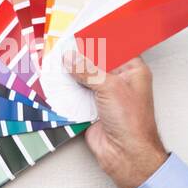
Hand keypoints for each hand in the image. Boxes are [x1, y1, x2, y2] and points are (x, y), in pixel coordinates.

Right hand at [64, 50, 168, 187]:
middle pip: (97, 63)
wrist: (126, 155)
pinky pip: (77, 95)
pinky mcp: (92, 109)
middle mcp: (120, 81)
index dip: (98, 40)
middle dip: (80, 57)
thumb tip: (71, 58)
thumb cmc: (131, 121)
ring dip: (72, 74)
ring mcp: (105, 96)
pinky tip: (55, 81)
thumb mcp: (109, 87)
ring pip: (85, 79)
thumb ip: (88, 70)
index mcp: (133, 71)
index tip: (79, 32)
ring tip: (54, 60)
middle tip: (62, 45)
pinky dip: (67, 91)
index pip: (115, 47)